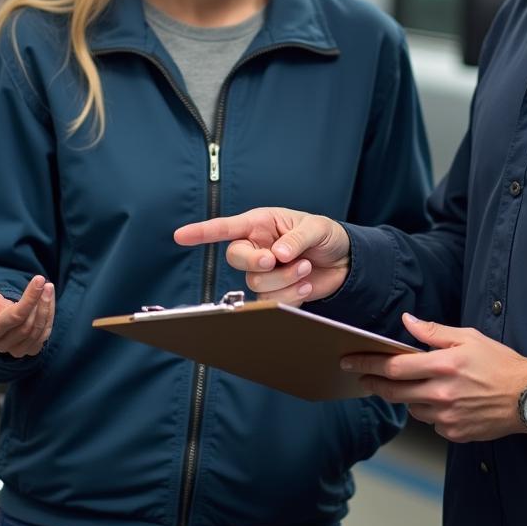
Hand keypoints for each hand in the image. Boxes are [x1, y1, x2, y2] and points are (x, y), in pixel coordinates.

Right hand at [0, 274, 54, 357]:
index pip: (14, 317)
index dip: (29, 299)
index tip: (39, 280)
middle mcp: (1, 345)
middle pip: (27, 325)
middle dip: (40, 302)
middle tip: (46, 284)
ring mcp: (16, 350)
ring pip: (38, 330)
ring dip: (46, 307)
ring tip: (48, 288)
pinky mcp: (29, 350)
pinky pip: (45, 334)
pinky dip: (50, 315)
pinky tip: (49, 299)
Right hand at [174, 207, 349, 304]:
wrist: (346, 262)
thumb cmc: (326, 235)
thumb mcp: (316, 228)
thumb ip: (296, 238)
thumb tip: (277, 254)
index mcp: (262, 224)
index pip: (226, 228)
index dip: (202, 232)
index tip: (181, 235)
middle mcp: (258, 248)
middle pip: (235, 258)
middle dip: (254, 261)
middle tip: (274, 260)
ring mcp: (264, 272)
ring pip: (255, 282)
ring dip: (284, 277)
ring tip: (306, 267)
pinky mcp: (275, 294)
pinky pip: (270, 301)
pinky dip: (291, 294)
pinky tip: (307, 283)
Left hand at [341, 313, 526, 442]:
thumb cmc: (499, 363)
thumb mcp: (468, 337)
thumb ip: (433, 332)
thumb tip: (407, 321)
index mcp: (443, 366)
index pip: (395, 366)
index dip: (368, 364)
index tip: (351, 361)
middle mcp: (441, 394)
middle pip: (394, 391)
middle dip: (374, 383)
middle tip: (361, 377)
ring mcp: (447, 417)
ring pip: (411, 408)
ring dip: (405, 397)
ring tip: (414, 384)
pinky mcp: (454, 433)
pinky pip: (430, 422)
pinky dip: (429, 411)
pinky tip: (442, 400)